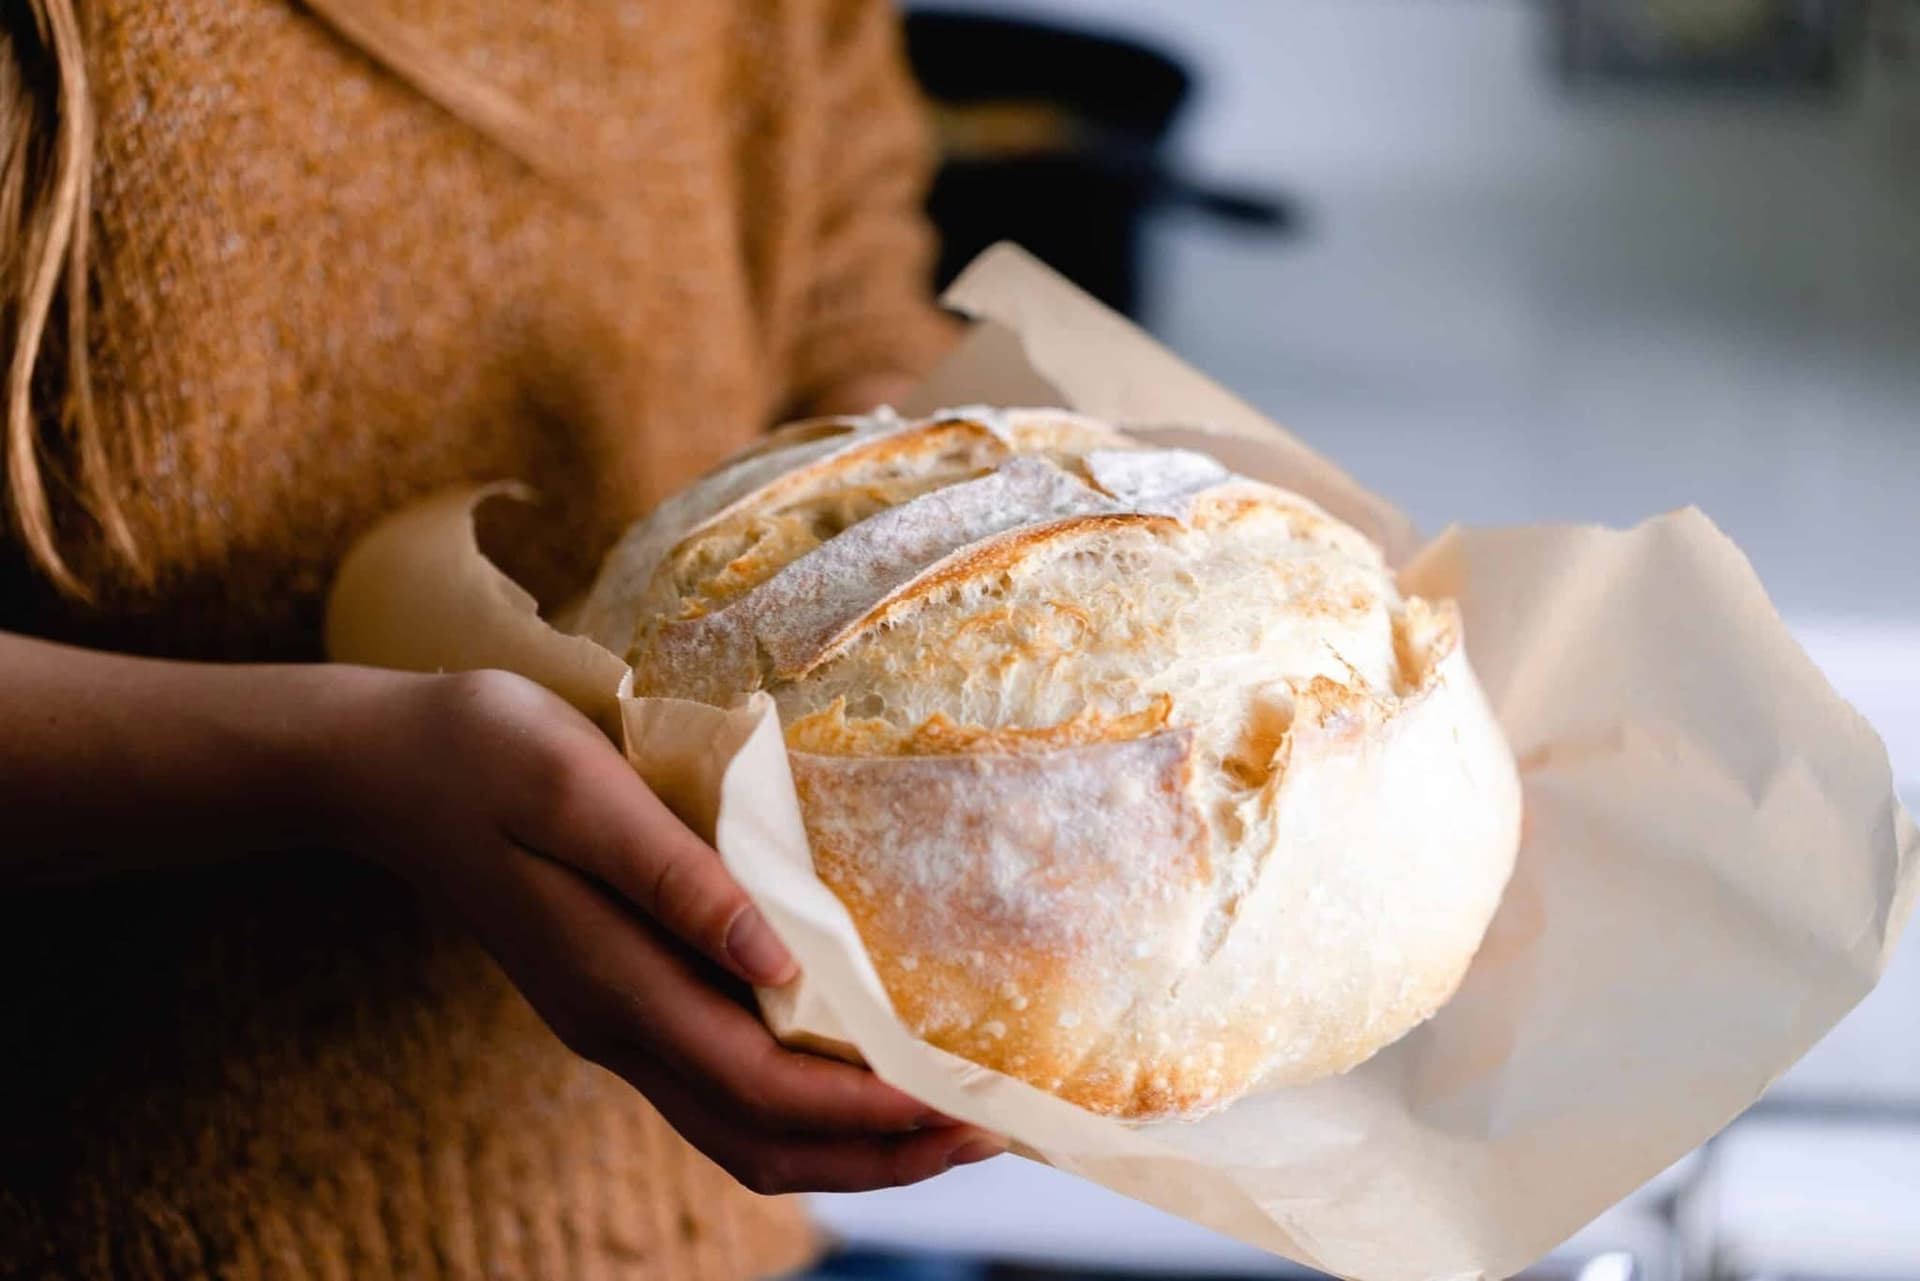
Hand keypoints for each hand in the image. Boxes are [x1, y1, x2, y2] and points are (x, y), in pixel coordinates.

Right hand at [319, 665, 1004, 1192]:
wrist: (387, 767)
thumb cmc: (486, 754)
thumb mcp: (577, 788)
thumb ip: (674, 878)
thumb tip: (781, 964)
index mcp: (613, 984)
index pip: (763, 1089)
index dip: (870, 1110)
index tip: (966, 1103)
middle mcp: (616, 1029)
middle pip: (763, 1141)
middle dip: (882, 1152)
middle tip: (988, 1127)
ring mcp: (611, 1025)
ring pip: (743, 1132)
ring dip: (849, 1143)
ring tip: (944, 1117)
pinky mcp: (615, 1002)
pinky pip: (722, 1089)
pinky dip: (803, 1105)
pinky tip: (856, 1066)